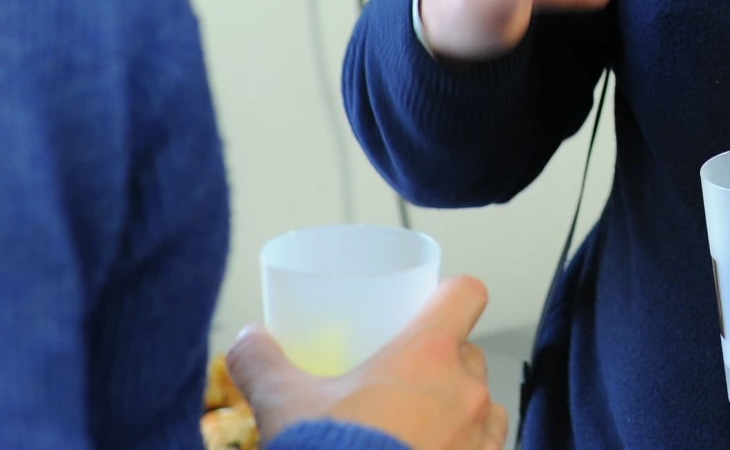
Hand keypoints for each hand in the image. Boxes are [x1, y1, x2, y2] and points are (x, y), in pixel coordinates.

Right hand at [226, 276, 506, 449]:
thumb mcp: (283, 404)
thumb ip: (260, 362)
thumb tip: (245, 339)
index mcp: (427, 354)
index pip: (467, 294)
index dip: (450, 296)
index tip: (428, 308)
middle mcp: (466, 390)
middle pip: (470, 353)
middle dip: (444, 362)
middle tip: (406, 380)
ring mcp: (481, 438)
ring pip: (485, 405)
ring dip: (461, 410)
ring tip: (421, 428)